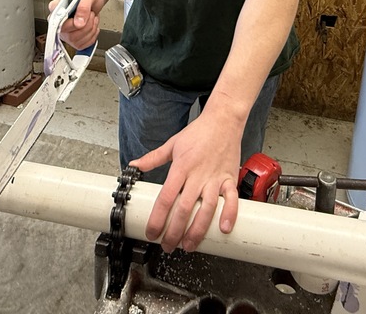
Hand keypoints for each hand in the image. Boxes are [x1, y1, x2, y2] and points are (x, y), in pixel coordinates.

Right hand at [49, 0, 102, 49]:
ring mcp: (65, 32)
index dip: (71, 25)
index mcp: (56, 9)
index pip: (58, 24)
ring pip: (76, 42)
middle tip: (90, 14)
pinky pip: (82, 45)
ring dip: (90, 30)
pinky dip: (92, 36)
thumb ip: (83, 7)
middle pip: (69, 36)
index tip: (80, 23)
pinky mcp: (73, 39)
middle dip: (86, 26)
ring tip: (92, 19)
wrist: (94, 0)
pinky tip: (92, 26)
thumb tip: (78, 23)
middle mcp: (58, 23)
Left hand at [130, 109, 242, 253]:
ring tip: (189, 245)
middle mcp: (198, 175)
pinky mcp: (229, 179)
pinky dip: (229, 214)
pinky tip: (223, 229)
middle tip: (167, 245)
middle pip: (184, 209)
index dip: (157, 218)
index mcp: (181, 167)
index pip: (166, 198)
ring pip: (206, 209)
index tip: (151, 232)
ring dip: (197, 230)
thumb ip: (153, 158)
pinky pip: (231, 200)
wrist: (224, 120)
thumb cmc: (199, 132)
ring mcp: (215, 178)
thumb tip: (134, 165)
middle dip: (174, 231)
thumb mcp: (172, 144)